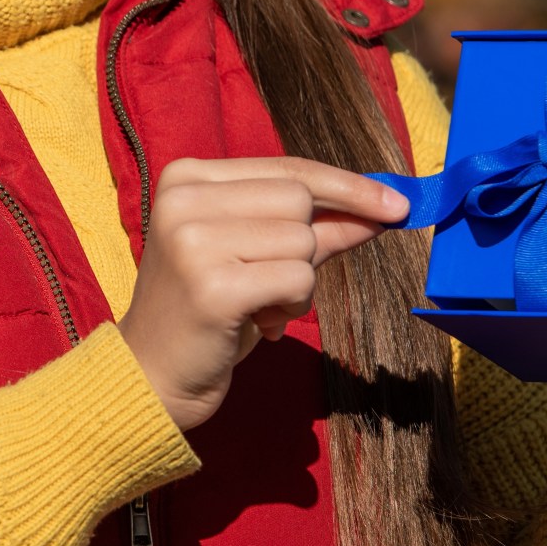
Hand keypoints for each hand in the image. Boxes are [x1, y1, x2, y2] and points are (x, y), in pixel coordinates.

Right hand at [117, 156, 408, 431]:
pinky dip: (294, 306)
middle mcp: (183, 200)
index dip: (347, 186)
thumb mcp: (254, 256)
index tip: (396, 203)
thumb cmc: (207, 313)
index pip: (288, 168)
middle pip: (299, 200)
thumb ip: (313, 227)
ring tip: (258, 306)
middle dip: (308, 245)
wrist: (150, 377)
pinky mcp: (212, 287)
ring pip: (303, 241)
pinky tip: (261, 322)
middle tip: (273, 283)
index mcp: (186, 177)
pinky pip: (298, 280)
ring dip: (299, 282)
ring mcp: (193, 241)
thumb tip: (382, 210)